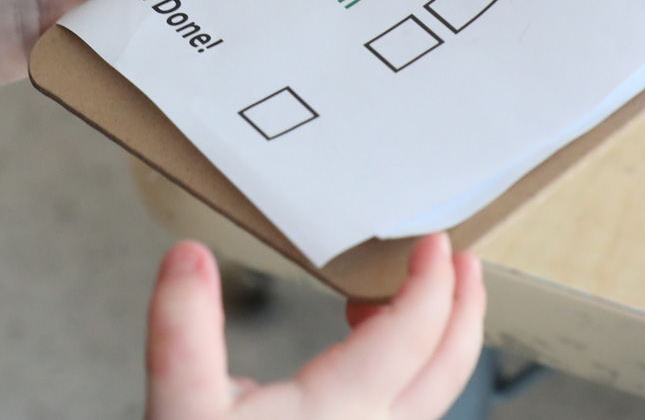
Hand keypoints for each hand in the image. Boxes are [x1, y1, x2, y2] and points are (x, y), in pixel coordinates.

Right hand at [145, 235, 485, 419]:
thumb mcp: (180, 405)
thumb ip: (181, 326)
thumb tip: (188, 255)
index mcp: (341, 413)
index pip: (411, 333)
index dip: (432, 280)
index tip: (436, 242)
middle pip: (449, 368)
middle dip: (464, 307)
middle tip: (462, 262)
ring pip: (434, 398)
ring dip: (437, 342)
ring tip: (414, 299)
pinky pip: (407, 417)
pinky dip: (411, 375)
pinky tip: (373, 356)